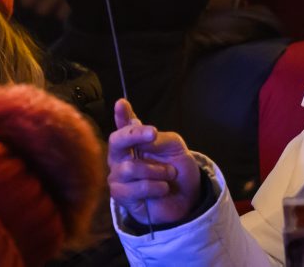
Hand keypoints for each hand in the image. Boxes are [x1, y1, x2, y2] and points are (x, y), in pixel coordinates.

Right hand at [108, 100, 200, 225]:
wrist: (187, 200)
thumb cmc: (178, 170)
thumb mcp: (175, 148)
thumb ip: (159, 139)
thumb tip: (143, 136)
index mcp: (134, 141)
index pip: (123, 125)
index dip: (121, 114)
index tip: (122, 103)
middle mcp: (121, 156)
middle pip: (116, 141)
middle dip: (133, 135)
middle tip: (152, 133)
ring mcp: (118, 175)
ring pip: (129, 168)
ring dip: (156, 171)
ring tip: (169, 175)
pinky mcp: (120, 195)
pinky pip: (134, 188)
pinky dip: (154, 187)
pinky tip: (162, 189)